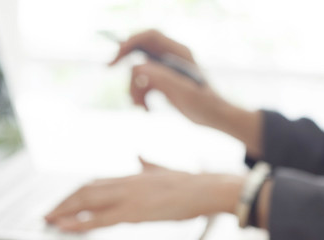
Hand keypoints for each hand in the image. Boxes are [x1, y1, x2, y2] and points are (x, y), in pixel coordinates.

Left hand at [44, 157, 244, 231]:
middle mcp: (125, 183)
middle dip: (63, 202)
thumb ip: (148, 164)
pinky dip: (79, 224)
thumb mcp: (164, 170)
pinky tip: (65, 227)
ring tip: (49, 220)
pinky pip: (99, 220)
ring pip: (86, 202)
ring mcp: (128, 197)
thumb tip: (139, 155)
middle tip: (47, 213)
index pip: (95, 182)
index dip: (76, 193)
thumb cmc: (190, 184)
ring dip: (64, 211)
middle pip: (84, 190)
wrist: (206, 189)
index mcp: (131, 176)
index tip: (63, 201)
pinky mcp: (134, 213)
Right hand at [110, 30, 263, 156]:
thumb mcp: (184, 92)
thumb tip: (137, 67)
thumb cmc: (205, 104)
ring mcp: (167, 69)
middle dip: (128, 65)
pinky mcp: (164, 81)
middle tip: (108, 67)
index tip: (116, 55)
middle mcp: (171, 57)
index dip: (131, 41)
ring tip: (140, 106)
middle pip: (140, 52)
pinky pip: (144, 84)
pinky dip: (141, 96)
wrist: (215, 118)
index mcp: (179, 53)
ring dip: (134, 88)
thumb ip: (162, 78)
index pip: (150, 37)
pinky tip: (146, 109)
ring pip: (139, 72)